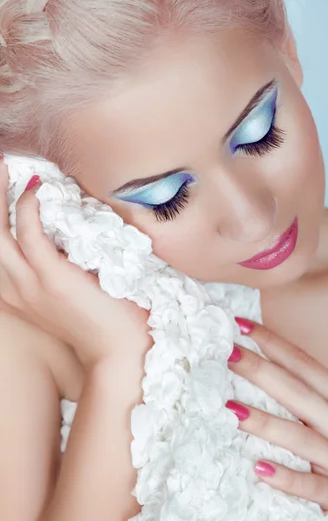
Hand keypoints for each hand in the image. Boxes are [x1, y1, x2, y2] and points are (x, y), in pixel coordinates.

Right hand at [0, 159, 152, 371]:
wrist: (122, 353)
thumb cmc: (104, 320)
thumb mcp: (73, 292)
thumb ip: (61, 267)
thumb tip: (68, 234)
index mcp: (19, 295)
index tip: (1, 195)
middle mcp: (16, 292)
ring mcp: (32, 287)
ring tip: (2, 168)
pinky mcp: (54, 280)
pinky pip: (30, 235)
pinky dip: (28, 209)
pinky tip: (35, 190)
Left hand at [226, 317, 327, 520]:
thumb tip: (293, 378)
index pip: (307, 367)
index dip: (276, 346)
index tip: (246, 327)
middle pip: (297, 393)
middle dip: (261, 371)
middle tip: (229, 353)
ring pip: (299, 438)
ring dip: (264, 423)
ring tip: (231, 409)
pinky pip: (312, 487)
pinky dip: (286, 478)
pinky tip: (259, 468)